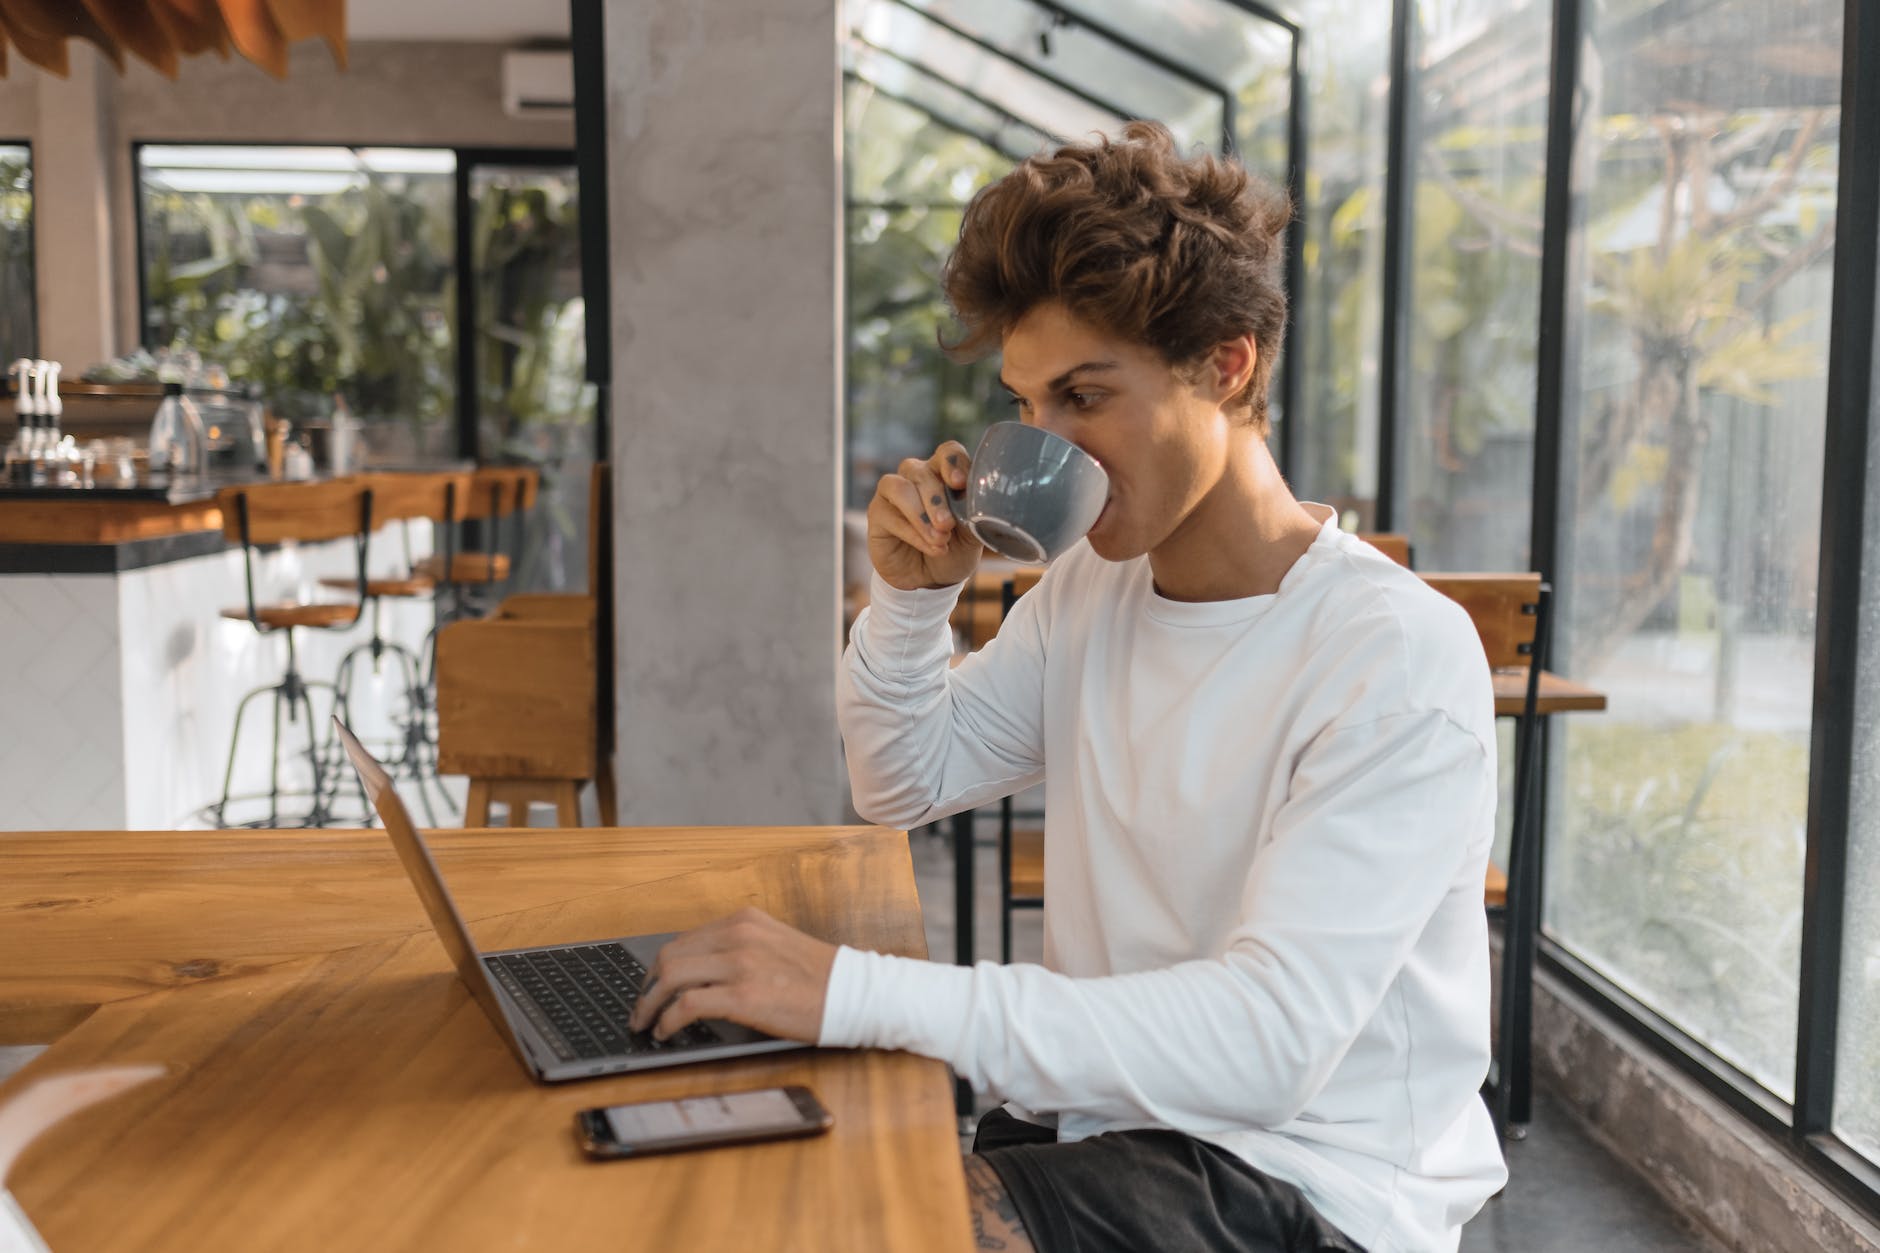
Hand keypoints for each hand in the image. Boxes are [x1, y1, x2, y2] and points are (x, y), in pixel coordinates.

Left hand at [627, 907, 838, 1043]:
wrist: (853, 993)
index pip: (685, 939)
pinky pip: (687, 1006)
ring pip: (671, 977)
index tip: (652, 985)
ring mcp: (740, 964)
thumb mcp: (775, 945)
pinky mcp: (743, 997)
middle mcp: (738, 935)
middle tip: (642, 1007)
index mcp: (744, 921)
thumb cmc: (820, 977)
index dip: (661, 967)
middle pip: (670, 955)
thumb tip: (702, 973)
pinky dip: (668, 1020)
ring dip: (649, 1003)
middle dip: (647, 985)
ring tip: (645, 1022)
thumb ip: (741, 948)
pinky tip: (666, 1032)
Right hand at [866, 441, 981, 590]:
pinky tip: (932, 548)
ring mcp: (893, 492)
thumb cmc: (954, 549)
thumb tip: (977, 504)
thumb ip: (974, 514)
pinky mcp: (877, 512)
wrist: (931, 580)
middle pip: (922, 471)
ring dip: (921, 515)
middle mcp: (917, 476)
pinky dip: (913, 534)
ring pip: (900, 488)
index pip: (947, 453)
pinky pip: (890, 515)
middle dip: (936, 500)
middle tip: (947, 525)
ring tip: (940, 539)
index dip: (952, 463)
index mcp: (944, 473)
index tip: (959, 483)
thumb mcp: (972, 534)